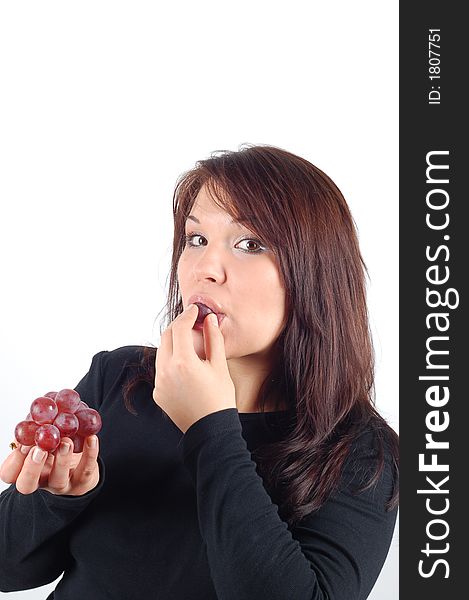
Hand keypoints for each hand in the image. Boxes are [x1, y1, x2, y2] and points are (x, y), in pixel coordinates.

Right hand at [0, 436, 99, 495]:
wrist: (83, 465)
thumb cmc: (57, 448)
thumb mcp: (45, 438)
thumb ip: (39, 428)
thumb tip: (39, 410)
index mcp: (27, 469)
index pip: (9, 473)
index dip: (14, 460)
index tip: (25, 443)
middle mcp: (41, 480)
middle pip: (26, 484)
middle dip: (31, 467)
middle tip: (40, 449)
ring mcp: (62, 483)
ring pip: (58, 479)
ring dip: (62, 459)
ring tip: (67, 441)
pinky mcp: (82, 480)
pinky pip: (86, 469)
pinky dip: (90, 453)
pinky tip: (91, 437)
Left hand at [153, 303, 235, 432]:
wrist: (210, 431)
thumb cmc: (220, 399)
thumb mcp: (220, 366)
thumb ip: (214, 339)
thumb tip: (209, 319)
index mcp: (183, 362)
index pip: (180, 328)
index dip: (188, 315)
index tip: (196, 309)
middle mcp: (166, 371)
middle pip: (166, 337)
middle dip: (178, 326)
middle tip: (191, 320)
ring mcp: (159, 383)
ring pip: (162, 352)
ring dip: (173, 342)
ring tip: (189, 340)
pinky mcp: (158, 393)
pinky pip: (161, 369)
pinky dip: (171, 360)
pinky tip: (185, 363)